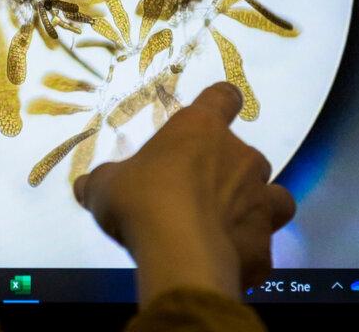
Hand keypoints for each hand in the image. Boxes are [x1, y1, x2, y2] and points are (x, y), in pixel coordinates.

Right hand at [73, 81, 295, 304]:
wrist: (179, 255)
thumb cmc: (140, 201)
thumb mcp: (105, 186)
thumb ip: (103, 182)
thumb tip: (86, 185)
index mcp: (201, 130)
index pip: (223, 98)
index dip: (220, 102)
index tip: (217, 107)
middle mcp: (241, 158)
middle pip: (246, 155)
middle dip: (226, 172)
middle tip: (195, 194)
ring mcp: (261, 202)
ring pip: (272, 198)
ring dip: (252, 206)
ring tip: (225, 224)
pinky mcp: (265, 246)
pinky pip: (258, 244)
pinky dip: (244, 250)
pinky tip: (222, 259)